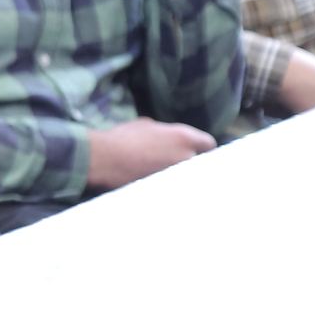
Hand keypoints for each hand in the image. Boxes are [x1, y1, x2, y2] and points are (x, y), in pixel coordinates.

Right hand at [85, 118, 214, 190]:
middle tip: (178, 164)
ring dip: (180, 176)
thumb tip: (168, 137)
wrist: (105, 158)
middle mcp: (186, 158)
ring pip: (187, 177)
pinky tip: (158, 185)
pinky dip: (170, 187)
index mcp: (184, 138)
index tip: (197, 150)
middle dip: (192, 164)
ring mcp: (177, 176)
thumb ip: (166, 132)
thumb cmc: (124, 137)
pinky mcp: (166, 190)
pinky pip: (174, 188)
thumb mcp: (147, 124)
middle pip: (200, 164)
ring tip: (167, 175)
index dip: (203, 147)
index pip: (209, 144)